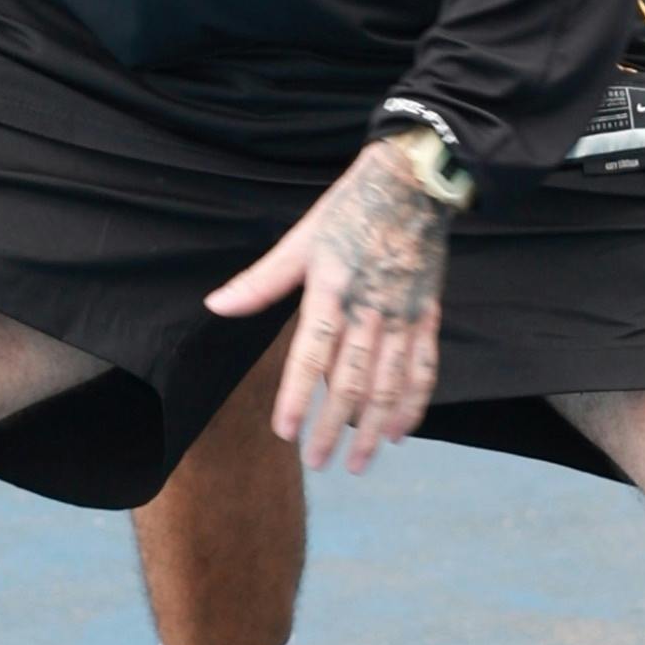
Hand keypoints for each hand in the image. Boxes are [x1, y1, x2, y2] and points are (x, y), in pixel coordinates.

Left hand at [207, 138, 449, 473]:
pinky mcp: (428, 315)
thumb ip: (261, 281)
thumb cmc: (350, 209)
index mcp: (333, 288)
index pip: (312, 352)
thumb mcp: (302, 239)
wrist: (414, 182)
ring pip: (390, 382)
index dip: (297, 394)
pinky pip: (424, 367)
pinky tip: (399, 432)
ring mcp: (403, 315)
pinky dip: (413, 403)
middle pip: (352, 379)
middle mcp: (370, 308)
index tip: (285, 432)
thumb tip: (215, 305)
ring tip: (358, 460)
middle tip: (319, 462)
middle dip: (334, 426)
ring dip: (373, 427)